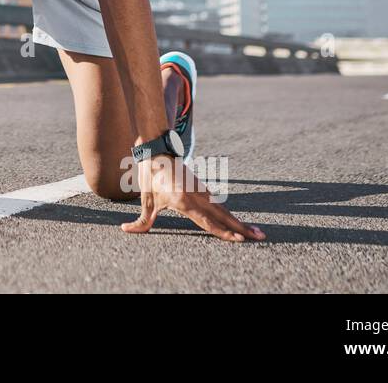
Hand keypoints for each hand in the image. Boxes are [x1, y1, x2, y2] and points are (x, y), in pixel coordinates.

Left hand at [121, 154, 265, 241]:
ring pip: (224, 210)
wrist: (157, 149)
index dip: (224, 232)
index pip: (208, 222)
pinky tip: (237, 222)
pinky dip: (229, 214)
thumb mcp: (145, 199)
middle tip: (261, 236)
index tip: (240, 239)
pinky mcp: (202, 187)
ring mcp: (202, 191)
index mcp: (184, 201)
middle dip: (243, 228)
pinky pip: (217, 204)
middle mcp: (197, 197)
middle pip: (224, 217)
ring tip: (256, 232)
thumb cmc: (150, 175)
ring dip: (239, 222)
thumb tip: (126, 230)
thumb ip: (141, 220)